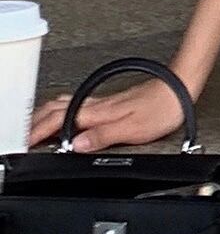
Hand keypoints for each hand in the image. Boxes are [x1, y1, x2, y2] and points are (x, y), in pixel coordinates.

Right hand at [27, 77, 186, 152]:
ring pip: (65, 104)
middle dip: (36, 122)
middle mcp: (98, 104)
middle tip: (26, 136)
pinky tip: (67, 114)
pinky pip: (78, 103)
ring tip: (38, 126)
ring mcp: (104, 102)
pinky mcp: (113, 102)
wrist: (179, 88)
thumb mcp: (133, 129)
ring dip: (46, 114)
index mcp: (98, 112)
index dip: (40, 132)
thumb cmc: (163, 108)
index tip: (28, 142)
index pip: (58, 120)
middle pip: (55, 109)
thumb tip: (77, 145)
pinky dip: (62, 110)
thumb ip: (103, 136)